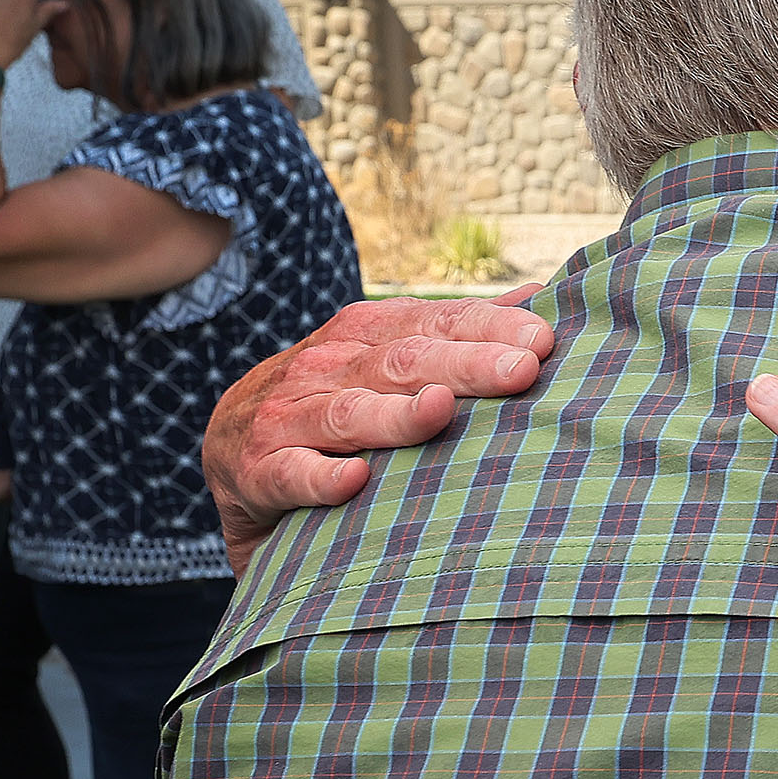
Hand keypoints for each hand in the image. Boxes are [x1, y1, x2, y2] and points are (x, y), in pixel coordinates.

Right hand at [204, 288, 553, 571]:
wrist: (233, 456)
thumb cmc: (334, 407)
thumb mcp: (386, 361)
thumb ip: (455, 333)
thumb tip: (538, 299)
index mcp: (367, 335)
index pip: (435, 322)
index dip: (489, 327)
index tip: (544, 339)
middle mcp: (327, 367)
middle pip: (403, 362)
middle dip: (465, 364)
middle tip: (522, 370)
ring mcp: (289, 417)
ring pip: (348, 413)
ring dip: (398, 415)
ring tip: (442, 410)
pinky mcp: (260, 471)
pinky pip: (292, 474)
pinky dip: (322, 478)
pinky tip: (356, 479)